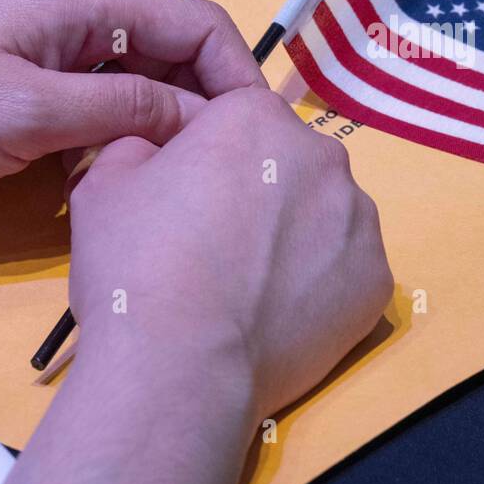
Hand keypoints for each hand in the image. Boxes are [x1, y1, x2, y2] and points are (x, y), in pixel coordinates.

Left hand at [0, 0, 262, 194]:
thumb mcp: (30, 115)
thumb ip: (123, 107)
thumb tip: (196, 116)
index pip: (192, 18)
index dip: (233, 71)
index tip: (251, 130)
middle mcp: (75, 7)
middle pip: (171, 44)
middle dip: (199, 99)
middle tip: (213, 163)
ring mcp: (52, 37)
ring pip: (139, 71)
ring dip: (158, 118)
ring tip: (163, 171)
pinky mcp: (33, 69)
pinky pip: (101, 91)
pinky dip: (119, 126)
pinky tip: (112, 167)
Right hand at [66, 85, 393, 423]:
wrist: (181, 367)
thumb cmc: (137, 266)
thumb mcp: (105, 184)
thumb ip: (138, 144)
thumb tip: (155, 149)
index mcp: (257, 117)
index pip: (240, 116)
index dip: (212, 155)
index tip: (190, 195)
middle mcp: (322, 154)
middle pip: (291, 162)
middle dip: (263, 191)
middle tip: (221, 244)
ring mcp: (359, 219)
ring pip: (327, 215)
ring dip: (298, 236)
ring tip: (253, 286)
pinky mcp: (378, 279)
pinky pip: (348, 270)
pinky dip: (323, 286)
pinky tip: (282, 314)